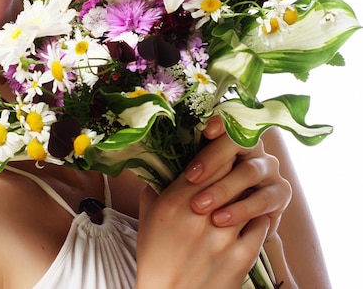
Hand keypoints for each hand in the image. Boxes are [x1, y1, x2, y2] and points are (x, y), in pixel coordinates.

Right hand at [136, 164, 269, 287]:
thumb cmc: (155, 258)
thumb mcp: (146, 219)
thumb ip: (153, 189)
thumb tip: (159, 166)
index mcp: (174, 202)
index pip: (206, 162)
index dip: (218, 152)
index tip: (222, 148)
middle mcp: (200, 215)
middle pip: (229, 175)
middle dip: (235, 167)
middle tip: (239, 162)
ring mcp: (223, 237)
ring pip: (248, 197)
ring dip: (248, 191)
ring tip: (248, 188)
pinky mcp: (241, 258)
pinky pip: (261, 225)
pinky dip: (259, 217)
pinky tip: (254, 215)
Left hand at [184, 116, 291, 239]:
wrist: (222, 234)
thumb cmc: (199, 200)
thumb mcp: (187, 182)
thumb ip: (177, 165)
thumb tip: (150, 157)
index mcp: (229, 138)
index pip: (226, 122)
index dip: (219, 123)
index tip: (205, 131)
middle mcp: (253, 148)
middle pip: (238, 142)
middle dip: (213, 159)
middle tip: (191, 177)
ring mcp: (269, 169)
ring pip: (248, 171)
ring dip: (223, 188)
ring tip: (199, 205)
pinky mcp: (281, 193)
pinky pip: (262, 199)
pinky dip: (240, 209)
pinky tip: (221, 219)